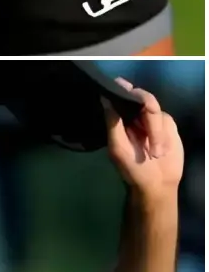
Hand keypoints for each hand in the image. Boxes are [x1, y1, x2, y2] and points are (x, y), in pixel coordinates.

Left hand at [104, 81, 182, 200]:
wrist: (158, 183)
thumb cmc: (132, 167)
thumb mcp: (118, 147)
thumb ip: (113, 123)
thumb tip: (104, 98)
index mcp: (118, 118)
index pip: (120, 95)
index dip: (123, 89)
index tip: (126, 88)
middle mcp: (134, 114)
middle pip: (141, 98)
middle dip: (148, 117)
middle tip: (152, 140)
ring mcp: (151, 119)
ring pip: (155, 111)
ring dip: (157, 133)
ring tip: (155, 153)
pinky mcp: (166, 125)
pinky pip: (167, 120)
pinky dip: (164, 136)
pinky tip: (161, 150)